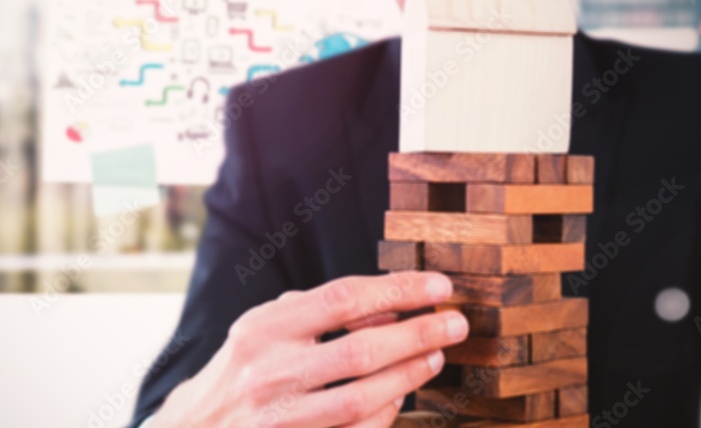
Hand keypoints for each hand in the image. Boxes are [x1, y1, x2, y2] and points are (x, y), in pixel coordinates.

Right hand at [151, 271, 468, 427]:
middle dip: (419, 334)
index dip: (398, 290)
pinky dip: (387, 411)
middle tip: (455, 323)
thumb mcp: (266, 327)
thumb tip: (389, 304)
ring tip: (437, 355)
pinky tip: (402, 392)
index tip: (439, 286)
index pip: (343, 299)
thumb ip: (317, 311)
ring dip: (410, 374)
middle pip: (362, 350)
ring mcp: (280, 419)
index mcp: (263, 329)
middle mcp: (269, 373)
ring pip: (364, 398)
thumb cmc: (245, 369)